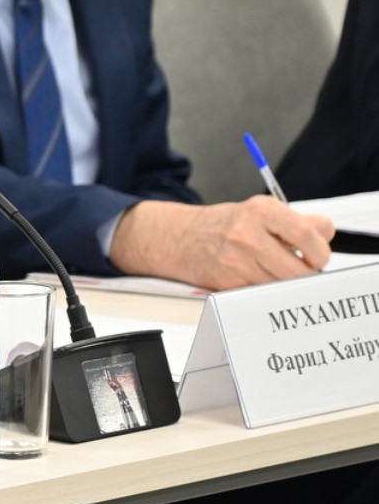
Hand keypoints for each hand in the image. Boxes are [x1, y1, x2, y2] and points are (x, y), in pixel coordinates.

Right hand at [112, 197, 334, 287]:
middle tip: (302, 268)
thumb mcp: (258, 211)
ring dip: (286, 282)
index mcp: (260, 210)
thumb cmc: (223, 225)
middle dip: (307, 272)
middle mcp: (248, 234)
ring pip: (284, 285)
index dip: (321, 250)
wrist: (178, 237)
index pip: (310, 234)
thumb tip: (325, 235)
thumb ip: (295, 221)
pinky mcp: (229, 283)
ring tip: (274, 270)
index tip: (318, 253)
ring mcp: (237, 261)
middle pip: (301, 269)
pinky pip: (264, 293)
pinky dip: (266, 289)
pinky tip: (256, 277)